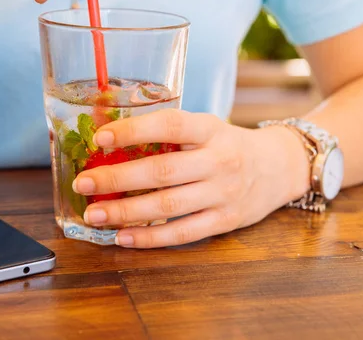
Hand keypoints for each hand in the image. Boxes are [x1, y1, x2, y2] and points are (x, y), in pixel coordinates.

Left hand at [73, 109, 310, 247]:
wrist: (279, 167)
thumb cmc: (230, 144)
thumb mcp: (207, 127)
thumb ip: (169, 134)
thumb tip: (111, 143)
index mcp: (211, 129)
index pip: (170, 125)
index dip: (134, 131)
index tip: (100, 138)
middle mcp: (219, 161)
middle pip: (163, 171)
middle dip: (117, 178)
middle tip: (83, 183)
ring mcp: (224, 193)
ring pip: (169, 206)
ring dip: (126, 212)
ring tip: (95, 214)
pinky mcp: (225, 221)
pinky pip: (183, 233)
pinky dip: (150, 238)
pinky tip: (123, 237)